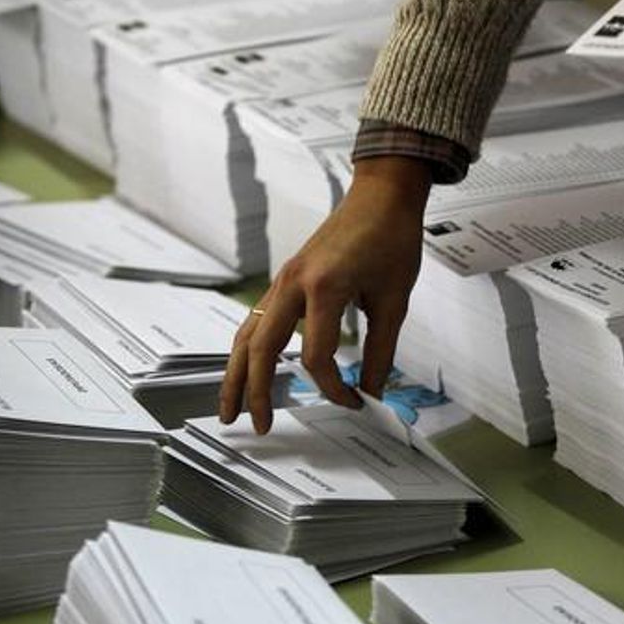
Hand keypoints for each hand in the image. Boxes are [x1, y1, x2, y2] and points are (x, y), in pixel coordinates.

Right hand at [219, 156, 431, 433]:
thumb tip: (372, 393)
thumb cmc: (393, 240)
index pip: (316, 357)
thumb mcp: (395, 301)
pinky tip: (245, 372)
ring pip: (246, 335)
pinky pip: (255, 320)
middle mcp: (293, 284)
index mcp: (323, 288)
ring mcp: (283, 280)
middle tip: (258, 427)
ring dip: (234, 374)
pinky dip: (246, 350)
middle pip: (260, 349)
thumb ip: (381, 352)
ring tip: (228, 409)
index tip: (354, 402)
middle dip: (255, 392)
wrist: (382, 196)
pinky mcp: (284, 279)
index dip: (333, 388)